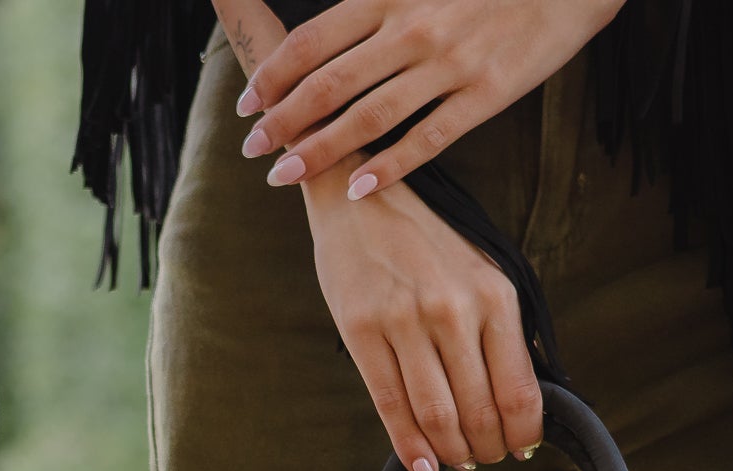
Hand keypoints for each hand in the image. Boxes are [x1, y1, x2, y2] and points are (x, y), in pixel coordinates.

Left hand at [237, 0, 624, 201]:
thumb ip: (373, 5)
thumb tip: (325, 39)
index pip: (314, 42)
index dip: (274, 76)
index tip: (248, 103)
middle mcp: (413, 29)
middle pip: (329, 84)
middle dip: (283, 121)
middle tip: (253, 149)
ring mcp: (449, 65)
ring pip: (369, 117)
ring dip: (320, 150)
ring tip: (285, 175)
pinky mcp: (485, 95)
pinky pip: (428, 139)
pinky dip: (389, 167)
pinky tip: (358, 189)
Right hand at [303, 174, 544, 470]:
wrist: (362, 198)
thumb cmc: (427, 242)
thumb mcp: (483, 272)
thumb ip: (504, 330)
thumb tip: (522, 400)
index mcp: (494, 296)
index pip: (519, 391)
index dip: (523, 435)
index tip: (521, 450)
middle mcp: (453, 310)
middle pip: (479, 412)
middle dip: (487, 450)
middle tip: (485, 459)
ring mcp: (404, 322)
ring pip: (437, 417)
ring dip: (452, 454)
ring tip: (457, 460)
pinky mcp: (362, 331)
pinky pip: (391, 407)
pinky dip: (411, 450)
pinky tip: (425, 470)